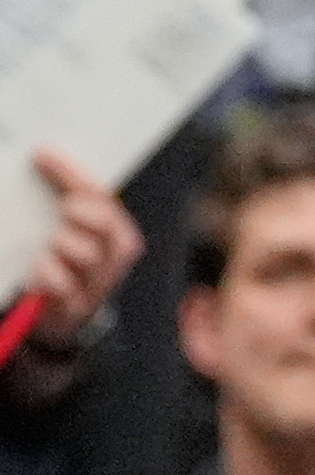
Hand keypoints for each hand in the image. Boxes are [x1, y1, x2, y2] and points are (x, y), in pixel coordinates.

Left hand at [18, 151, 139, 346]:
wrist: (59, 319)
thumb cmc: (63, 267)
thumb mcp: (74, 232)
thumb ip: (71, 203)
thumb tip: (44, 163)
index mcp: (118, 229)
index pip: (99, 191)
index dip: (69, 171)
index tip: (43, 155)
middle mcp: (115, 254)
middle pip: (101, 218)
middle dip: (76, 211)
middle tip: (61, 212)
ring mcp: (99, 282)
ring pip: (82, 250)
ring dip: (58, 247)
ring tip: (46, 254)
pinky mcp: (77, 307)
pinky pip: (61, 283)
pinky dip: (44, 275)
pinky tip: (37, 278)